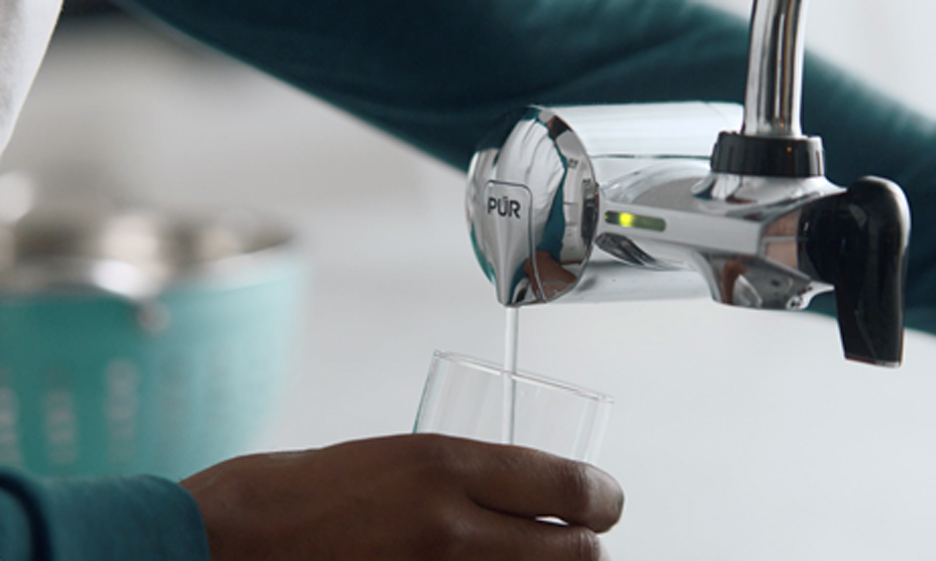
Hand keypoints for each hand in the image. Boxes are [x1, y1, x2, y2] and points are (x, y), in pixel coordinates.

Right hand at [180, 434, 623, 560]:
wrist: (228, 542)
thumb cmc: (301, 492)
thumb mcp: (392, 457)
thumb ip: (460, 478)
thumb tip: (518, 495)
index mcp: (444, 464)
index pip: (570, 484)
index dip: (604, 497)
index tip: (604, 500)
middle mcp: (452, 526)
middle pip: (577, 552)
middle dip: (587, 546)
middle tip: (579, 538)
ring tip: (534, 558)